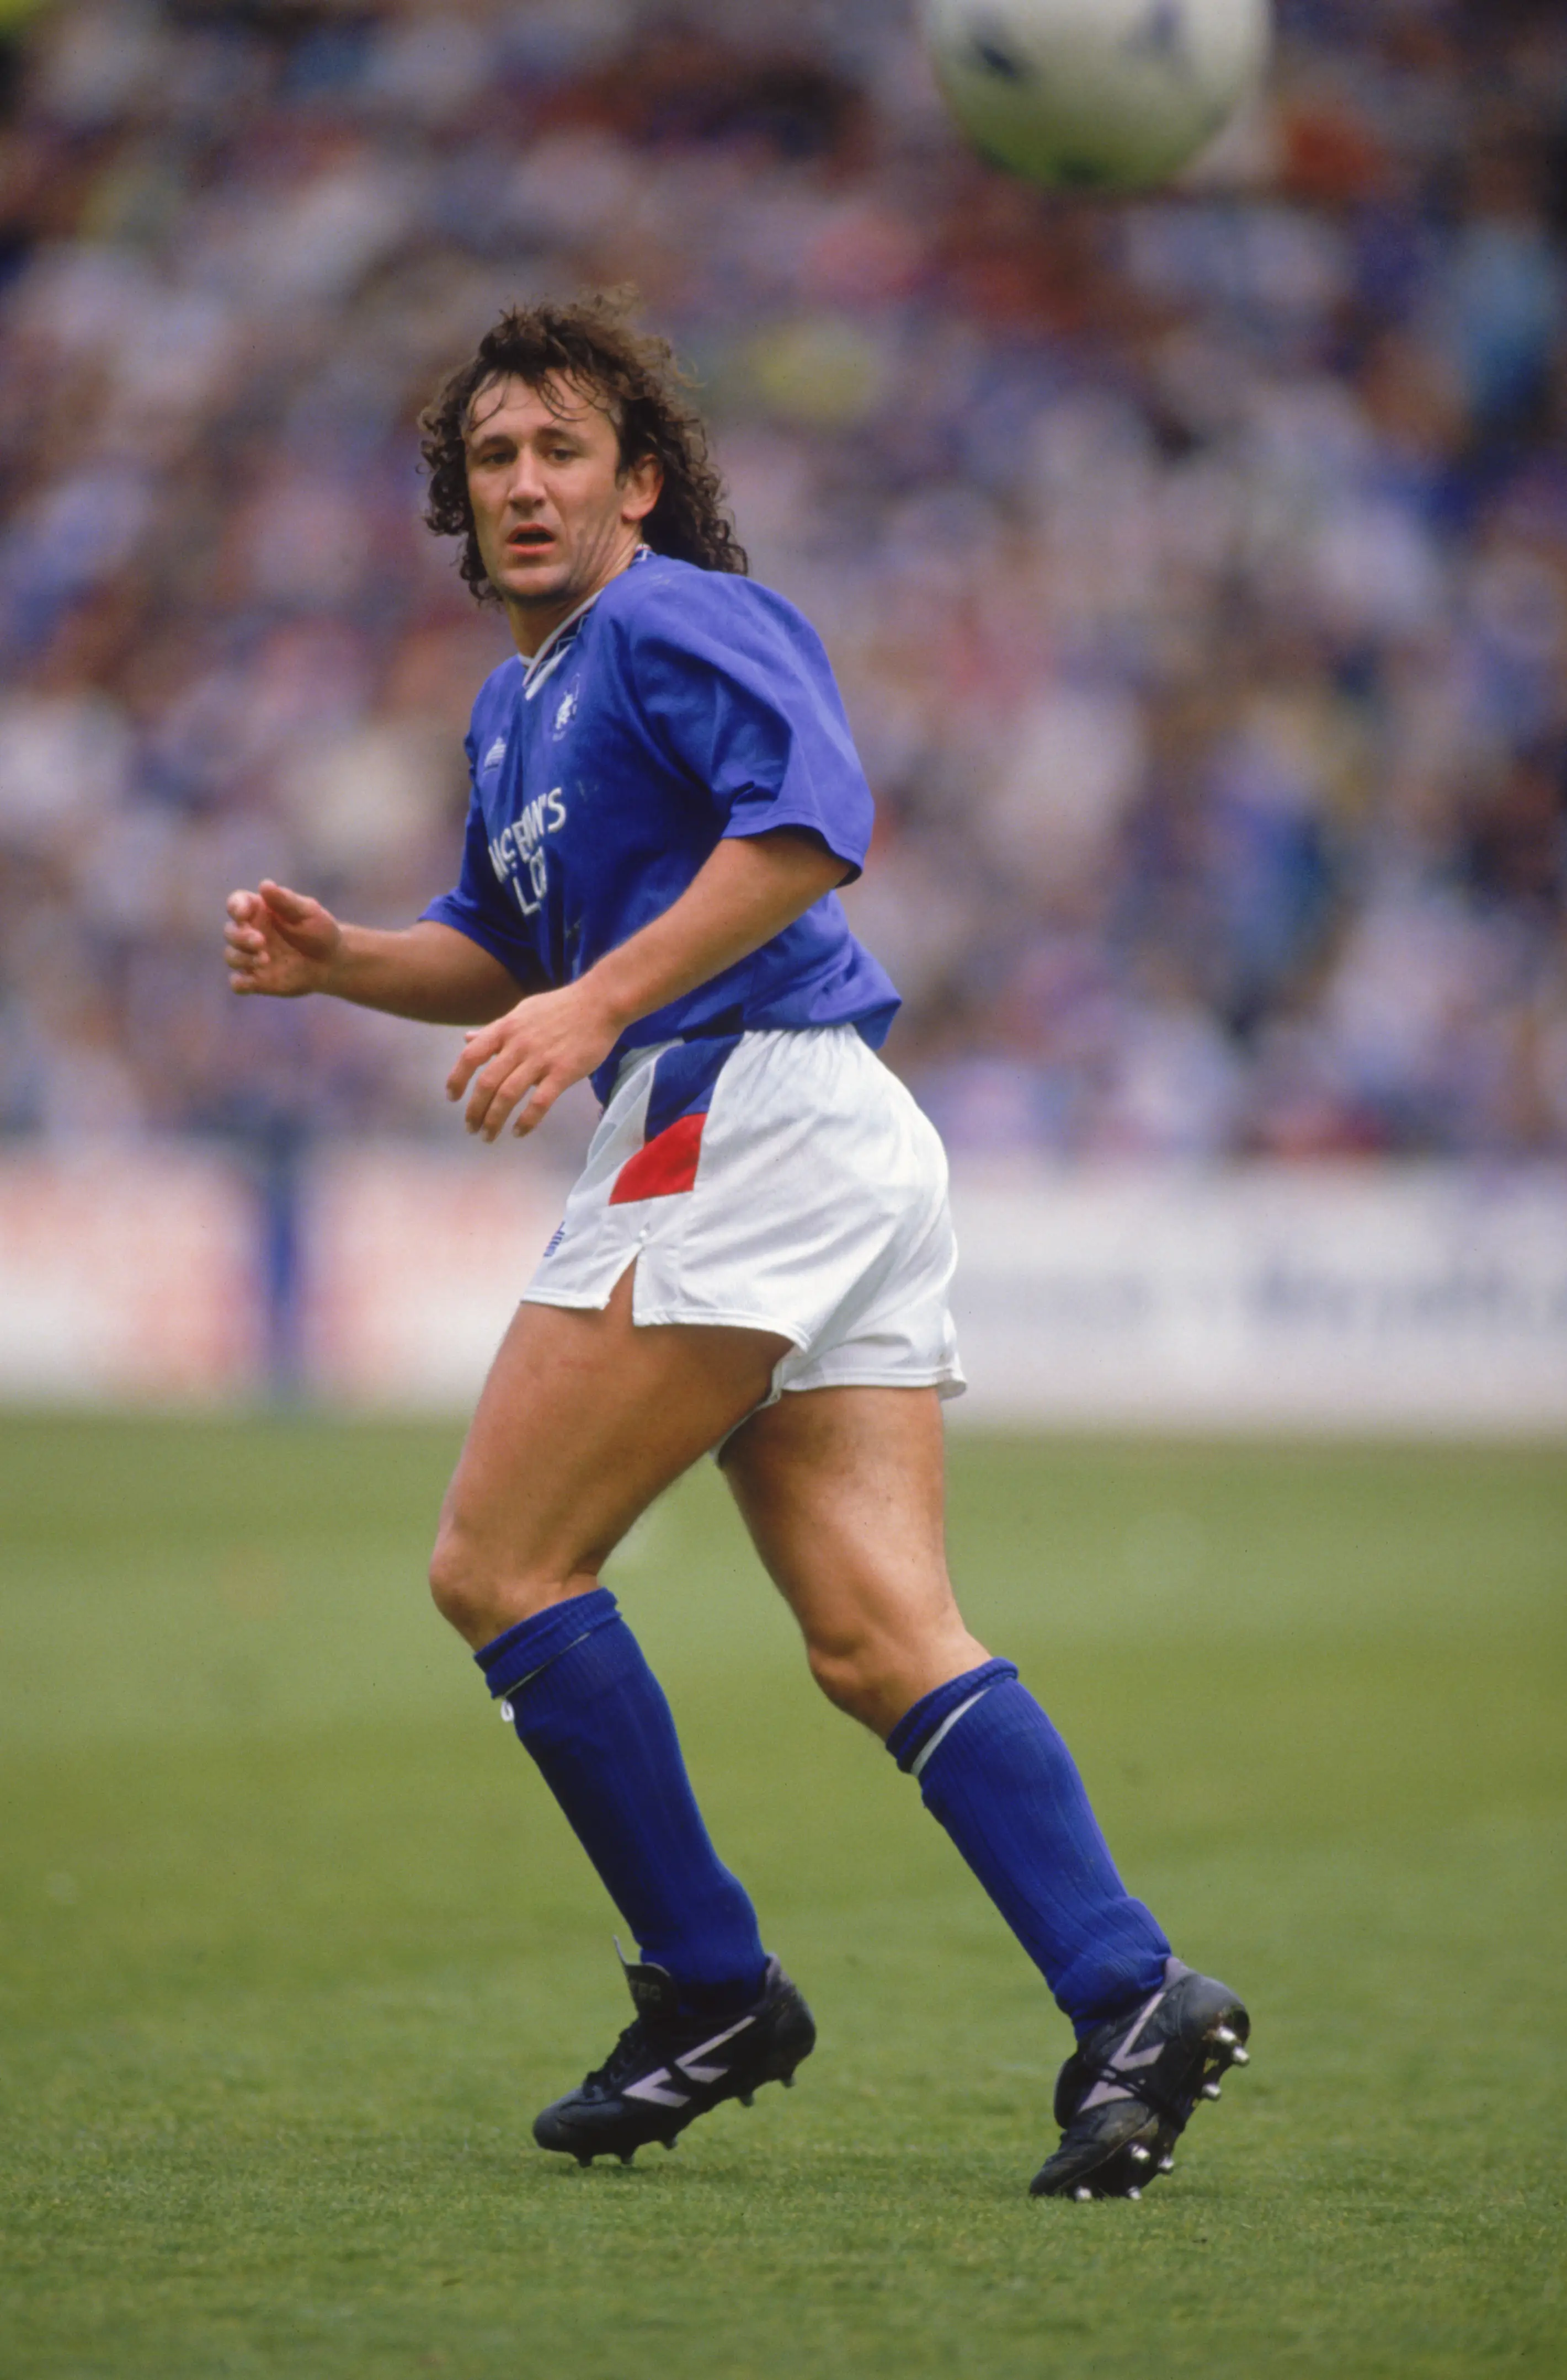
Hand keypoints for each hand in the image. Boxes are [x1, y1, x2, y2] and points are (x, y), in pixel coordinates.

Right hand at [225, 880, 341, 997]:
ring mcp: (251, 956)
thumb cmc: (319, 930)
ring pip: (231, 956)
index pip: (236, 904)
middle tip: (260, 942)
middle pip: (230, 932)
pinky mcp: (256, 979)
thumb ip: (285, 900)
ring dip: (243, 958)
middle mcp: (250, 932)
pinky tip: (252, 982)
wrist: (332, 962)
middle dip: (240, 937)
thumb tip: (265, 885)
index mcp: (258, 911)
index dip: (235, 908)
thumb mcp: (307, 912)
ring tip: (265, 960)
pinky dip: (239, 983)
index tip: (243, 913)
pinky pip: (238, 983)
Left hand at [446, 979, 621, 1141]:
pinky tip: (519, 1132)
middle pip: (486, 1083)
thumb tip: (466, 1040)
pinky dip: (526, 1121)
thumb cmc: (560, 1007)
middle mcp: (518, 1045)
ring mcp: (540, 1059)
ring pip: (508, 1096)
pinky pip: (539, 1103)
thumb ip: (494, 1030)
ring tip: (489, 1136)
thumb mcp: (521, 1012)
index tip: (452, 1098)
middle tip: (471, 1128)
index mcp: (505, 1029)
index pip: (470, 1057)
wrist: (599, 1002)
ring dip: (494, 1121)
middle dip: (474, 1110)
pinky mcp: (563, 1072)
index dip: (457, 1080)